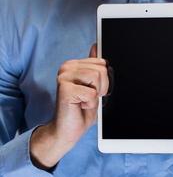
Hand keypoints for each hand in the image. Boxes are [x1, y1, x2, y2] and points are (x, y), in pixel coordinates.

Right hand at [30, 45, 108, 168]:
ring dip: (96, 95)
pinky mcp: (65, 89)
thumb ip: (94, 68)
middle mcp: (67, 67)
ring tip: (84, 101)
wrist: (67, 130)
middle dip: (102, 87)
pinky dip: (90, 104)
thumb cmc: (81, 110)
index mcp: (74, 65)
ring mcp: (64, 76)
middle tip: (89, 97)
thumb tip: (96, 47)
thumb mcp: (93, 87)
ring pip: (98, 77)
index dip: (104, 80)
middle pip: (102, 69)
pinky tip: (80, 106)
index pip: (102, 62)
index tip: (95, 89)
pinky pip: (92, 93)